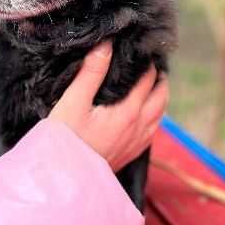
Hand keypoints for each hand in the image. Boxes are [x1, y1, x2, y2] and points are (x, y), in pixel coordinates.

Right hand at [49, 41, 168, 171]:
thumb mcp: (73, 102)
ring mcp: (136, 143)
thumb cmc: (65, 141)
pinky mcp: (130, 154)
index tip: (145, 50)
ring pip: (160, 116)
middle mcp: (138, 128)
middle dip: (160, 79)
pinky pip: (152, 132)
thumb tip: (105, 45)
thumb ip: (91, 73)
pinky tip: (145, 115)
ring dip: (160, 98)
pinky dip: (154, 117)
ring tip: (153, 85)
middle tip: (153, 64)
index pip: (148, 80)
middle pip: (161, 97)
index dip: (149, 63)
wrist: (63, 179)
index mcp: (128, 112)